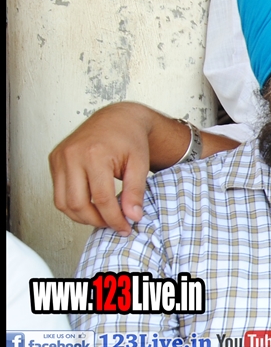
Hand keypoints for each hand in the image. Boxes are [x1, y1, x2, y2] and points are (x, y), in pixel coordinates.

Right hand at [49, 103, 158, 234]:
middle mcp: (72, 156)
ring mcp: (59, 158)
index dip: (114, 219)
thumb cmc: (130, 138)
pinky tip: (91, 206)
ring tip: (103, 217)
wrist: (117, 118)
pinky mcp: (54, 160)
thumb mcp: (140, 164)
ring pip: (63, 203)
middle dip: (97, 221)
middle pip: (78, 204)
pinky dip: (73, 205)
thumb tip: (132, 217)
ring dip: (82, 216)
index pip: (101, 199)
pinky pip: (58, 193)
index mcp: (94, 154)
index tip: (125, 228)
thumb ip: (136, 192)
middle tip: (115, 225)